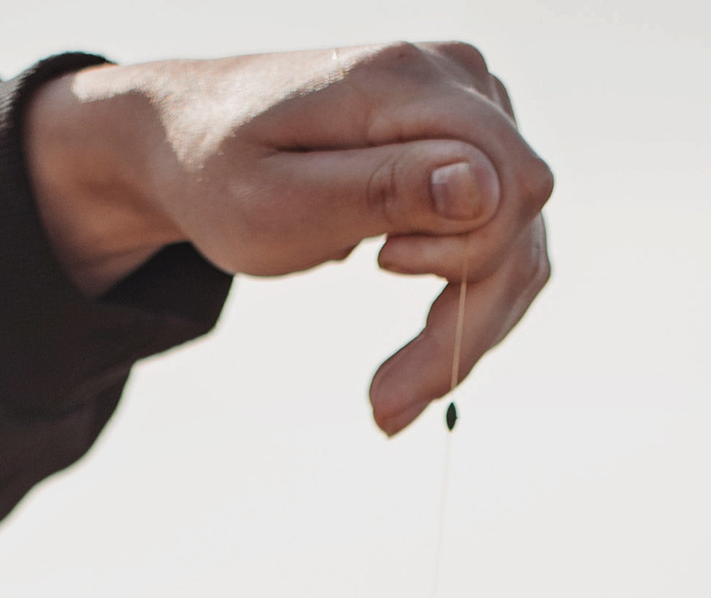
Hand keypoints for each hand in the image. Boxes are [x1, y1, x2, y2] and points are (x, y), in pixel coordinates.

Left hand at [24, 42, 554, 433]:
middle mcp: (455, 80)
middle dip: (464, 321)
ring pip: (518, 243)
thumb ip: (384, 189)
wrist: (190, 141)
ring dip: (465, 330)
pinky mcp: (469, 149)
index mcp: (405, 80)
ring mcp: (469, 111)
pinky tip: (411, 357)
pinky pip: (501, 244)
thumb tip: (484, 187)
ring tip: (392, 396)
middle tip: (388, 404)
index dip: (470, 257)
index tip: (383, 275)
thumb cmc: (219, 171)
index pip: (507, 180)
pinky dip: (462, 309)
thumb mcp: (280, 198)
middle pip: (519, 218)